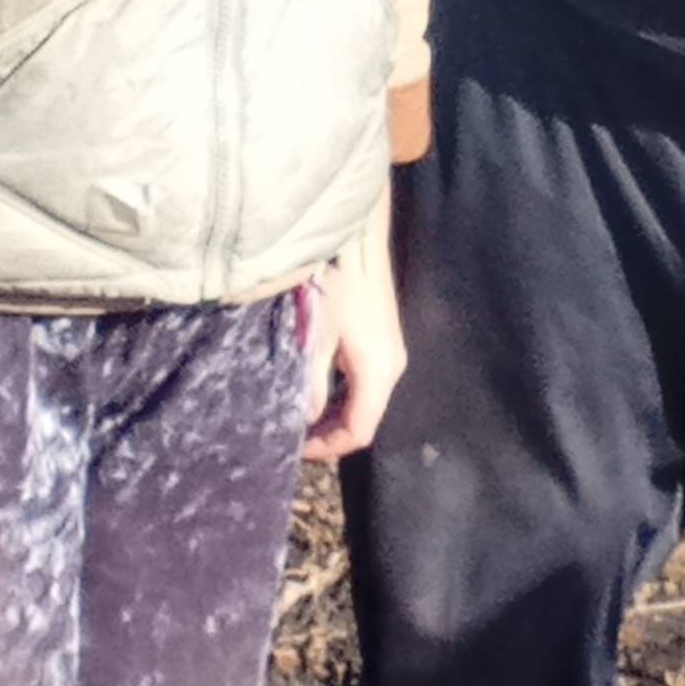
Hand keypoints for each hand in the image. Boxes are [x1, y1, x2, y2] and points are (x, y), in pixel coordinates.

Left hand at [298, 217, 405, 459]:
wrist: (357, 236)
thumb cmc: (334, 283)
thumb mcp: (315, 337)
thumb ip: (309, 385)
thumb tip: (304, 419)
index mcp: (378, 373)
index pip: (359, 431)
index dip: (327, 448)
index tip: (295, 450)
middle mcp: (392, 366)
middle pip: (365, 417)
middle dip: (330, 433)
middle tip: (292, 437)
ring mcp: (390, 350)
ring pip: (364, 398)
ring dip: (334, 412)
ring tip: (299, 415)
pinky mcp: (382, 335)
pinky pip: (364, 378)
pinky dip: (341, 392)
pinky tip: (316, 386)